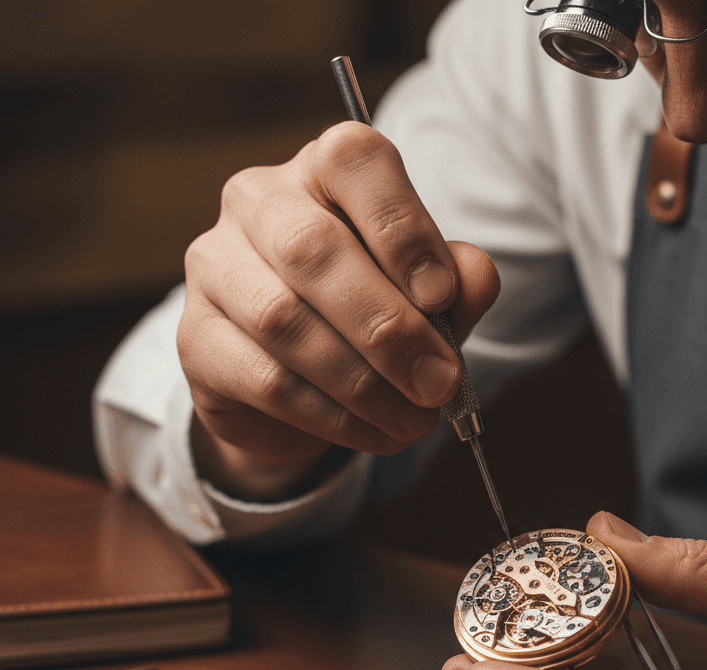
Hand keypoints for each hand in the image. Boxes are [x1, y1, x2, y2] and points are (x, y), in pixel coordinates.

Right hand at [178, 122, 500, 499]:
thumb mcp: (429, 295)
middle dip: (388, 328)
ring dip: (363, 383)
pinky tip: (373, 433)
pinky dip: (331, 415)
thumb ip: (458, 281)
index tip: (443, 297)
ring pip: (283, 322)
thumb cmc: (372, 316)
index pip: (355, 161)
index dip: (403, 229)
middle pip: (313, 250)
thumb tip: (473, 278)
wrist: (301, 383)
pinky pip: (265, 380)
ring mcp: (215, 267)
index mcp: (324, 170)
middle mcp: (258, 202)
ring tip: (414, 420)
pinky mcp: (196, 339)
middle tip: (438, 383)